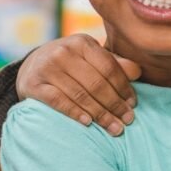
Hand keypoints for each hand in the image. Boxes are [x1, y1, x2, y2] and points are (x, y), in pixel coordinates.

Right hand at [16, 36, 140, 135]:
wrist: (33, 66)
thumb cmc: (72, 65)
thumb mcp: (91, 59)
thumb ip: (114, 65)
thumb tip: (138, 72)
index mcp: (82, 42)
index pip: (109, 68)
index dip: (124, 88)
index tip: (133, 105)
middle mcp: (63, 51)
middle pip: (96, 83)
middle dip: (115, 105)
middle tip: (127, 120)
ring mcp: (46, 67)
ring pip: (80, 94)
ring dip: (100, 114)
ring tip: (114, 128)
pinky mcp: (33, 84)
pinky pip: (58, 101)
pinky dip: (75, 113)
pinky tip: (88, 123)